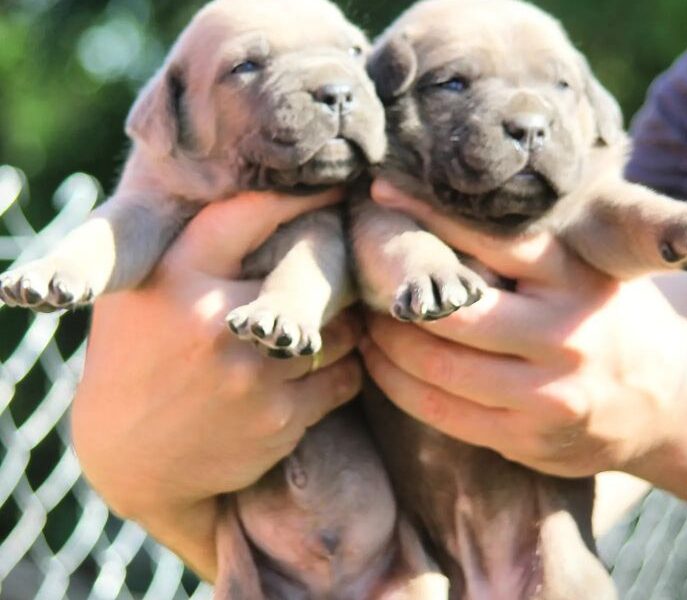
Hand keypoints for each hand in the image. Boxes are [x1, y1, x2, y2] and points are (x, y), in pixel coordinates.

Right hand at [71, 189, 362, 578]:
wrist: (130, 457)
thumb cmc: (136, 358)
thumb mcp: (138, 291)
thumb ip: (186, 245)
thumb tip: (247, 193)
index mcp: (176, 276)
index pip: (252, 211)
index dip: (301, 194)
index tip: (333, 184)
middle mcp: (215, 321)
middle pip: (314, 271)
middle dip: (332, 267)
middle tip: (345, 258)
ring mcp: (251, 373)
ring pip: (339, 328)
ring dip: (338, 325)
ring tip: (315, 327)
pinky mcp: (280, 417)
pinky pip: (344, 375)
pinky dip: (339, 367)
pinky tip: (314, 367)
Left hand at [360, 180, 686, 512]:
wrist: (665, 402)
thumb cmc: (607, 321)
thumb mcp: (584, 273)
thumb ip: (525, 254)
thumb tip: (432, 219)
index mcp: (574, 278)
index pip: (490, 237)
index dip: (427, 213)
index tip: (382, 194)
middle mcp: (563, 334)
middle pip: (451, 314)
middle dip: (396, 301)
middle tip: (365, 286)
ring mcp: (547, 394)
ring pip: (438, 369)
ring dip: (385, 347)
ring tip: (363, 327)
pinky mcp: (527, 439)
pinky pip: (441, 413)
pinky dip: (397, 387)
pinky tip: (379, 367)